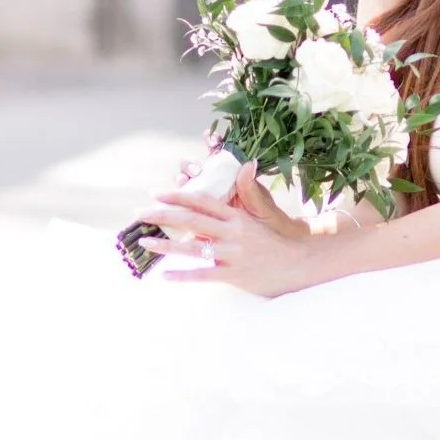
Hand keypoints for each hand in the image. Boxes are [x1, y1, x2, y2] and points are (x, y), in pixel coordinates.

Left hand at [134, 164, 315, 295]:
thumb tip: (246, 164)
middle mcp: (233, 232)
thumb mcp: (260, 215)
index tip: (157, 193)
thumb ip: (246, 194)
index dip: (178, 195)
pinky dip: (183, 275)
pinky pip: (203, 274)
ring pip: (193, 248)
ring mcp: (233, 254)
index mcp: (237, 216)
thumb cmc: (275, 241)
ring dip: (166, 244)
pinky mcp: (234, 274)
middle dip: (163, 215)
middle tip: (141, 213)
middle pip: (192, 220)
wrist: (298, 265)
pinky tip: (165, 275)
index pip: (202, 201)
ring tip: (145, 241)